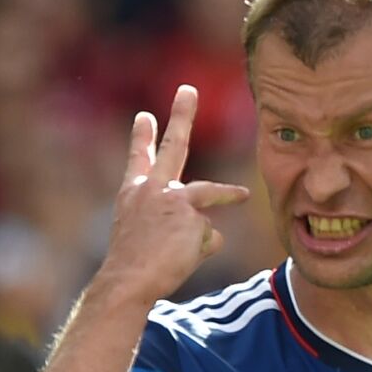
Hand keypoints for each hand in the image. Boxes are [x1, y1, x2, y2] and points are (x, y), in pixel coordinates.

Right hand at [96, 85, 249, 307]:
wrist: (128, 280)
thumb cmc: (134, 266)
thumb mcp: (146, 237)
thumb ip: (176, 225)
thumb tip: (215, 231)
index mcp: (134, 193)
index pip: (139, 159)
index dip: (142, 137)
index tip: (145, 116)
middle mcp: (153, 189)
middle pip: (174, 146)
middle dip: (181, 115)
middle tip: (189, 90)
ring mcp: (175, 200)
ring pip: (209, 193)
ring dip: (230, 193)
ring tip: (243, 195)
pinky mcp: (193, 217)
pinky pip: (210, 237)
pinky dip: (201, 251)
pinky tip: (183, 259)